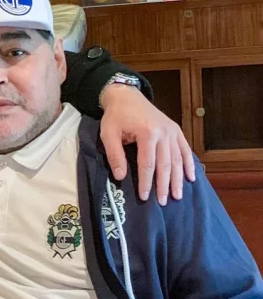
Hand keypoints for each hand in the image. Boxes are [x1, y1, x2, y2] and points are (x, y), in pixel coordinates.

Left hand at [100, 84, 195, 204]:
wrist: (126, 96)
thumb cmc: (116, 116)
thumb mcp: (108, 134)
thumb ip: (115, 155)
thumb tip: (121, 177)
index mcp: (147, 133)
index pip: (147, 164)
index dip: (146, 182)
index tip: (144, 197)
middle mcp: (163, 132)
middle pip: (165, 164)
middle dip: (164, 185)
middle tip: (164, 202)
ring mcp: (172, 131)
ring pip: (178, 159)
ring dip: (179, 179)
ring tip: (178, 196)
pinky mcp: (176, 130)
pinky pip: (185, 149)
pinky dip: (189, 164)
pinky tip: (191, 178)